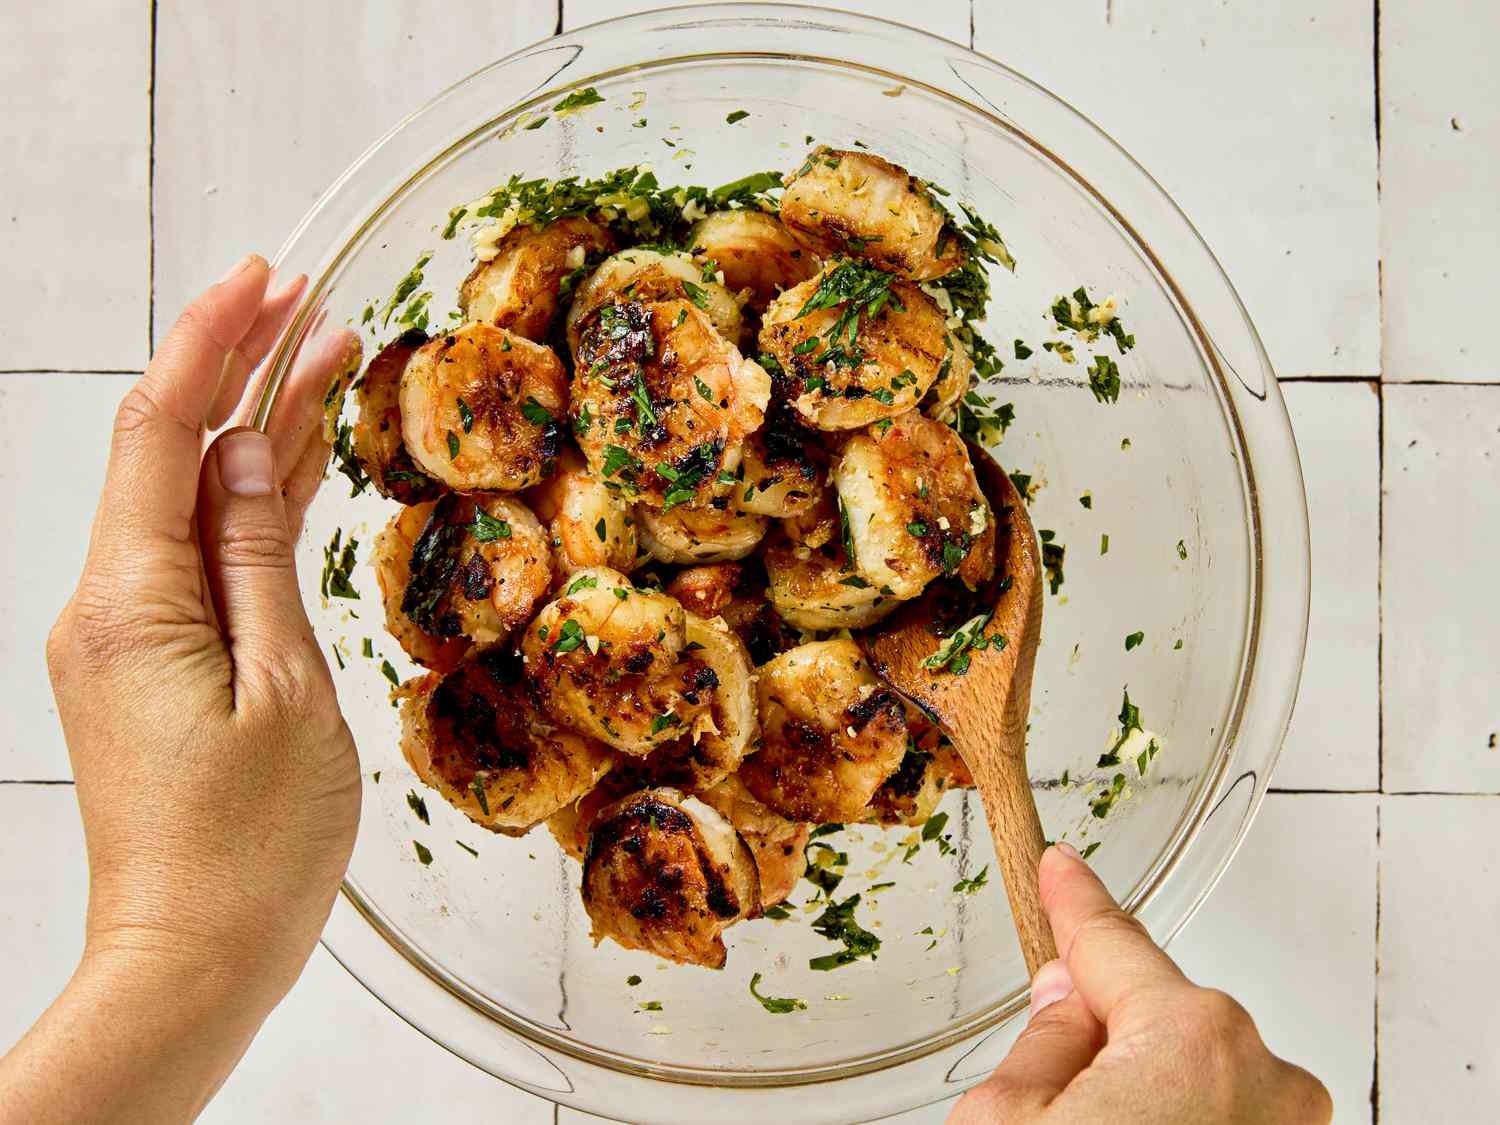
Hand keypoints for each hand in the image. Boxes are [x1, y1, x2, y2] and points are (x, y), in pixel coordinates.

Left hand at [0, 255, 359, 1122]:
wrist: (193, 957)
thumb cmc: (250, 846)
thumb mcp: (285, 690)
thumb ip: (257, 561)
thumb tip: (248, 457)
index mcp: (132, 600)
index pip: (157, 429)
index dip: (211, 342)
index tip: (266, 278)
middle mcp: (109, 604)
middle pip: (169, 450)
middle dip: (237, 366)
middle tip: (309, 299)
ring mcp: (126, 634)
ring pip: (189, 500)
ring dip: (252, 431)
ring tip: (325, 360)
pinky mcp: (151, 664)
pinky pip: (199, 558)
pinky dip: (248, 505)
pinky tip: (292, 465)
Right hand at [951, 844, 1331, 1123]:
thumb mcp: (1004, 1123)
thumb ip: (1039, 1046)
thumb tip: (1063, 1006)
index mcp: (1188, 1039)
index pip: (1111, 944)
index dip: (1074, 898)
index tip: (1062, 865)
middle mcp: (1261, 1076)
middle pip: (1154, 1016)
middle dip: (1102, 1033)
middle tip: (1047, 1097)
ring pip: (1190, 1073)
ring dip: (1146, 1091)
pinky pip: (1224, 1115)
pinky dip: (1181, 1120)